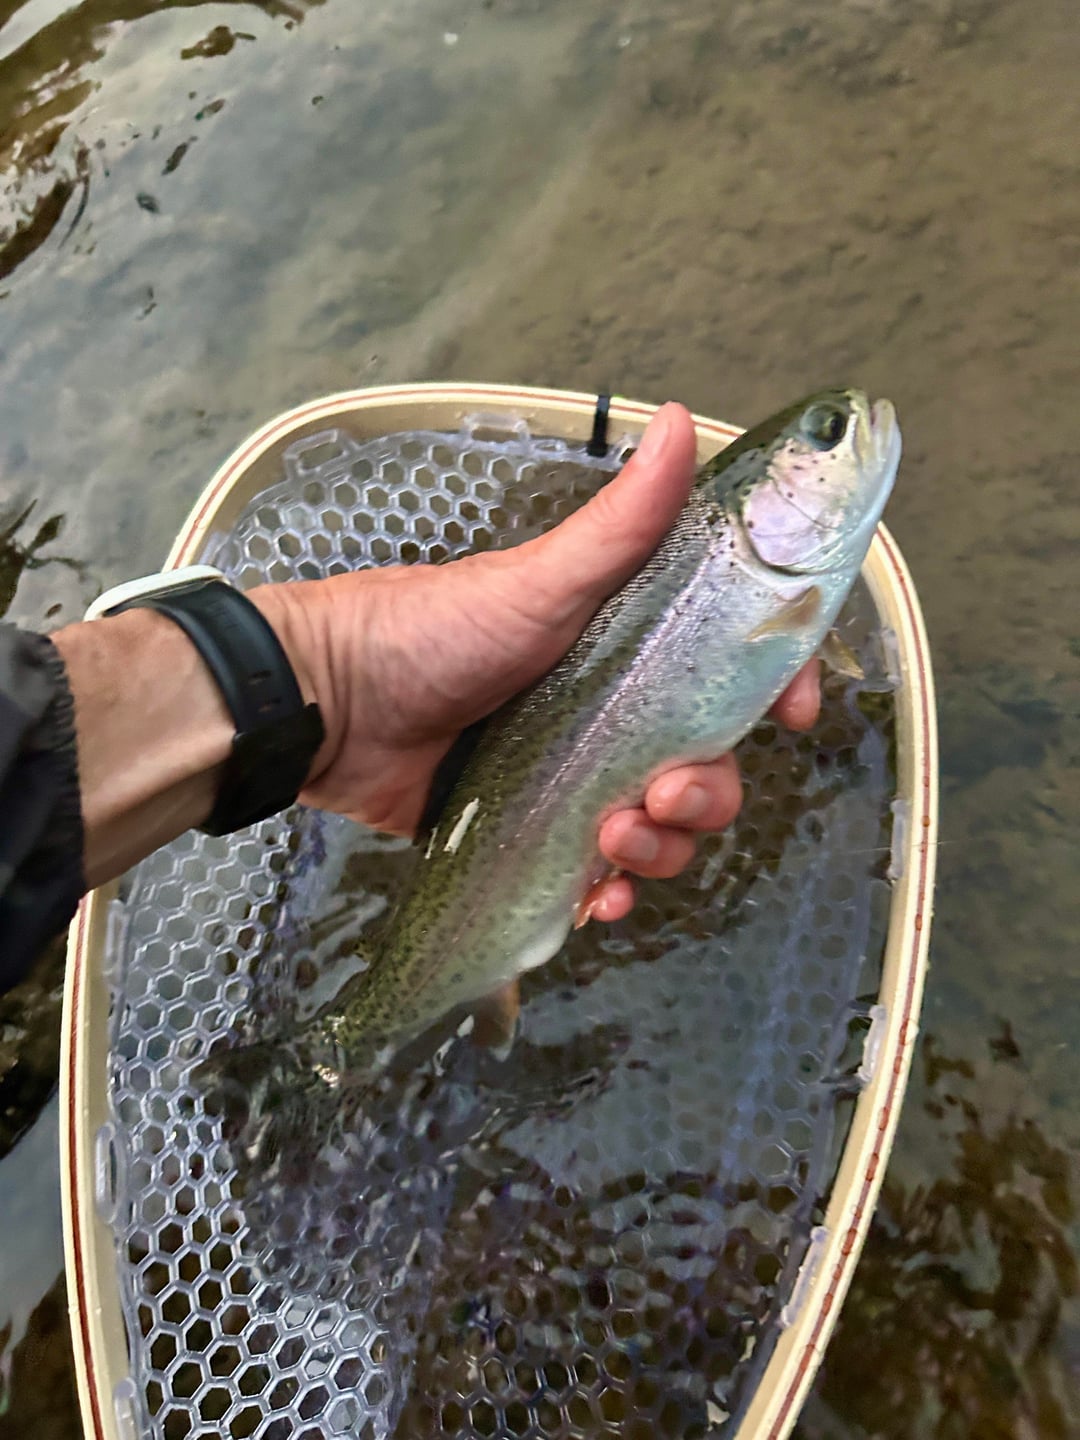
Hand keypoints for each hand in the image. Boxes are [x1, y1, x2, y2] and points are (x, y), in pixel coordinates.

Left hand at [256, 403, 820, 922]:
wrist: (331, 708)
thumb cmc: (432, 629)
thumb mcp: (538, 579)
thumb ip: (621, 523)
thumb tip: (682, 420)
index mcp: (629, 646)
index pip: (731, 669)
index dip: (777, 690)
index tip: (794, 716)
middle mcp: (614, 712)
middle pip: (708, 765)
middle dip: (706, 794)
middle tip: (660, 796)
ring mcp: (576, 777)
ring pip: (664, 827)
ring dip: (661, 847)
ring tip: (610, 839)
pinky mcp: (537, 834)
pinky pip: (602, 875)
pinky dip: (613, 892)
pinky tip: (600, 895)